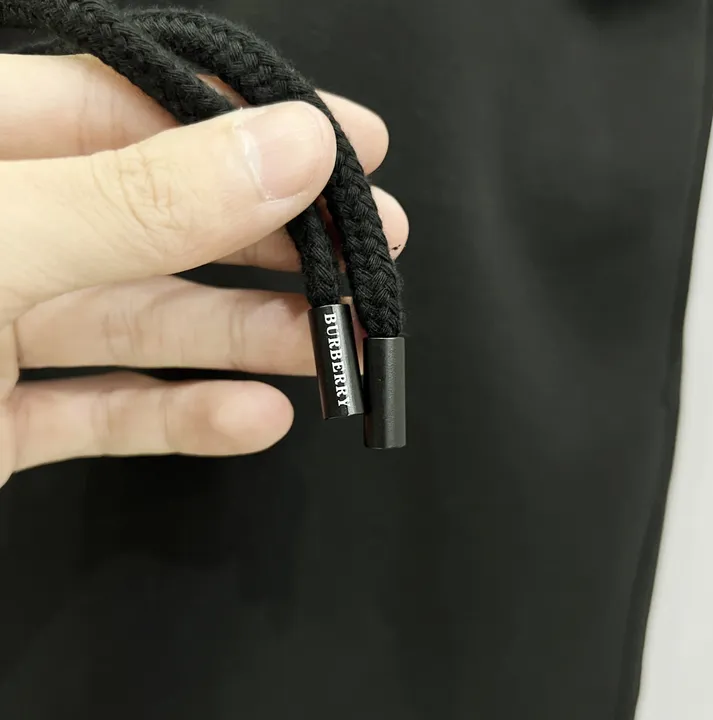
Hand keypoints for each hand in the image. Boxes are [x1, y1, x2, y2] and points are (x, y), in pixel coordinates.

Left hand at [0, 53, 408, 484]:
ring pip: (143, 321)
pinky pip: (108, 411)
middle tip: (365, 244)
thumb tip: (284, 149)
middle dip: (269, 234)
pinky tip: (255, 417)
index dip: (242, 118)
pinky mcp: (0, 423)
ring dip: (247, 334)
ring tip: (336, 341)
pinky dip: (184, 416)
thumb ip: (137, 202)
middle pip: (156, 218)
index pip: (126, 103)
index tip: (341, 142)